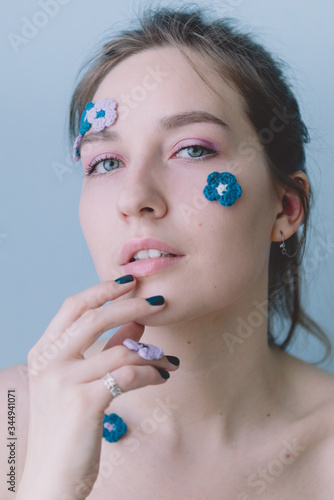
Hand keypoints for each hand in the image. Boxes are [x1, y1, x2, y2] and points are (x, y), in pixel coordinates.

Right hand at [17, 276, 178, 499]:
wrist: (51, 478)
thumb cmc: (67, 427)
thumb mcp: (80, 382)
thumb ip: (105, 349)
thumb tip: (135, 321)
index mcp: (44, 352)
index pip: (73, 307)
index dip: (101, 289)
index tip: (129, 281)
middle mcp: (49, 361)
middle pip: (94, 317)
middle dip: (131, 305)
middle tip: (159, 302)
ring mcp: (63, 381)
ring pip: (119, 349)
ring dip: (151, 353)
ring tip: (167, 361)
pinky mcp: (83, 403)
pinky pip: (128, 375)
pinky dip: (151, 372)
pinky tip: (161, 377)